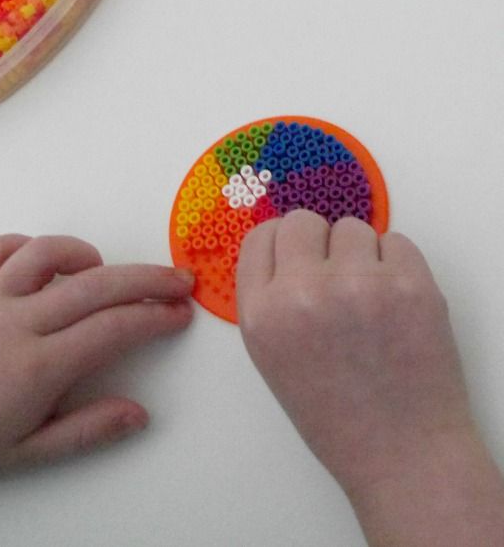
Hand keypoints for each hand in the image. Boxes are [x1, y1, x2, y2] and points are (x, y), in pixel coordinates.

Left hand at [0, 235, 193, 500]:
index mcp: (36, 368)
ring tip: (106, 270)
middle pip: (96, 285)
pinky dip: (28, 245)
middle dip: (148, 279)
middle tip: (178, 281)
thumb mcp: (34, 452)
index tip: (180, 314)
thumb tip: (140, 413)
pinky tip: (48, 265)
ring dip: (85, 253)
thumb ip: (90, 430)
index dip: (155, 317)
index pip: (113, 329)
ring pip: (46, 253)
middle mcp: (14, 324)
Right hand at [237, 211, 503, 545]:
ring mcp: (359, 284)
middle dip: (316, 240)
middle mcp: (304, 293)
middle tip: (332, 271)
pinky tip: (394, 302)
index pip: (260, 237)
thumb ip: (268, 298)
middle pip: (302, 220)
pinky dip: (396, 264)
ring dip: (359, 253)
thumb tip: (285, 246)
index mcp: (262, 315)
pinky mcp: (410, 284)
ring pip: (353, 228)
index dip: (279, 241)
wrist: (400, 451)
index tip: (295, 251)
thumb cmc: (333, 412)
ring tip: (367, 297)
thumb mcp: (271, 357)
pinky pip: (397, 241)